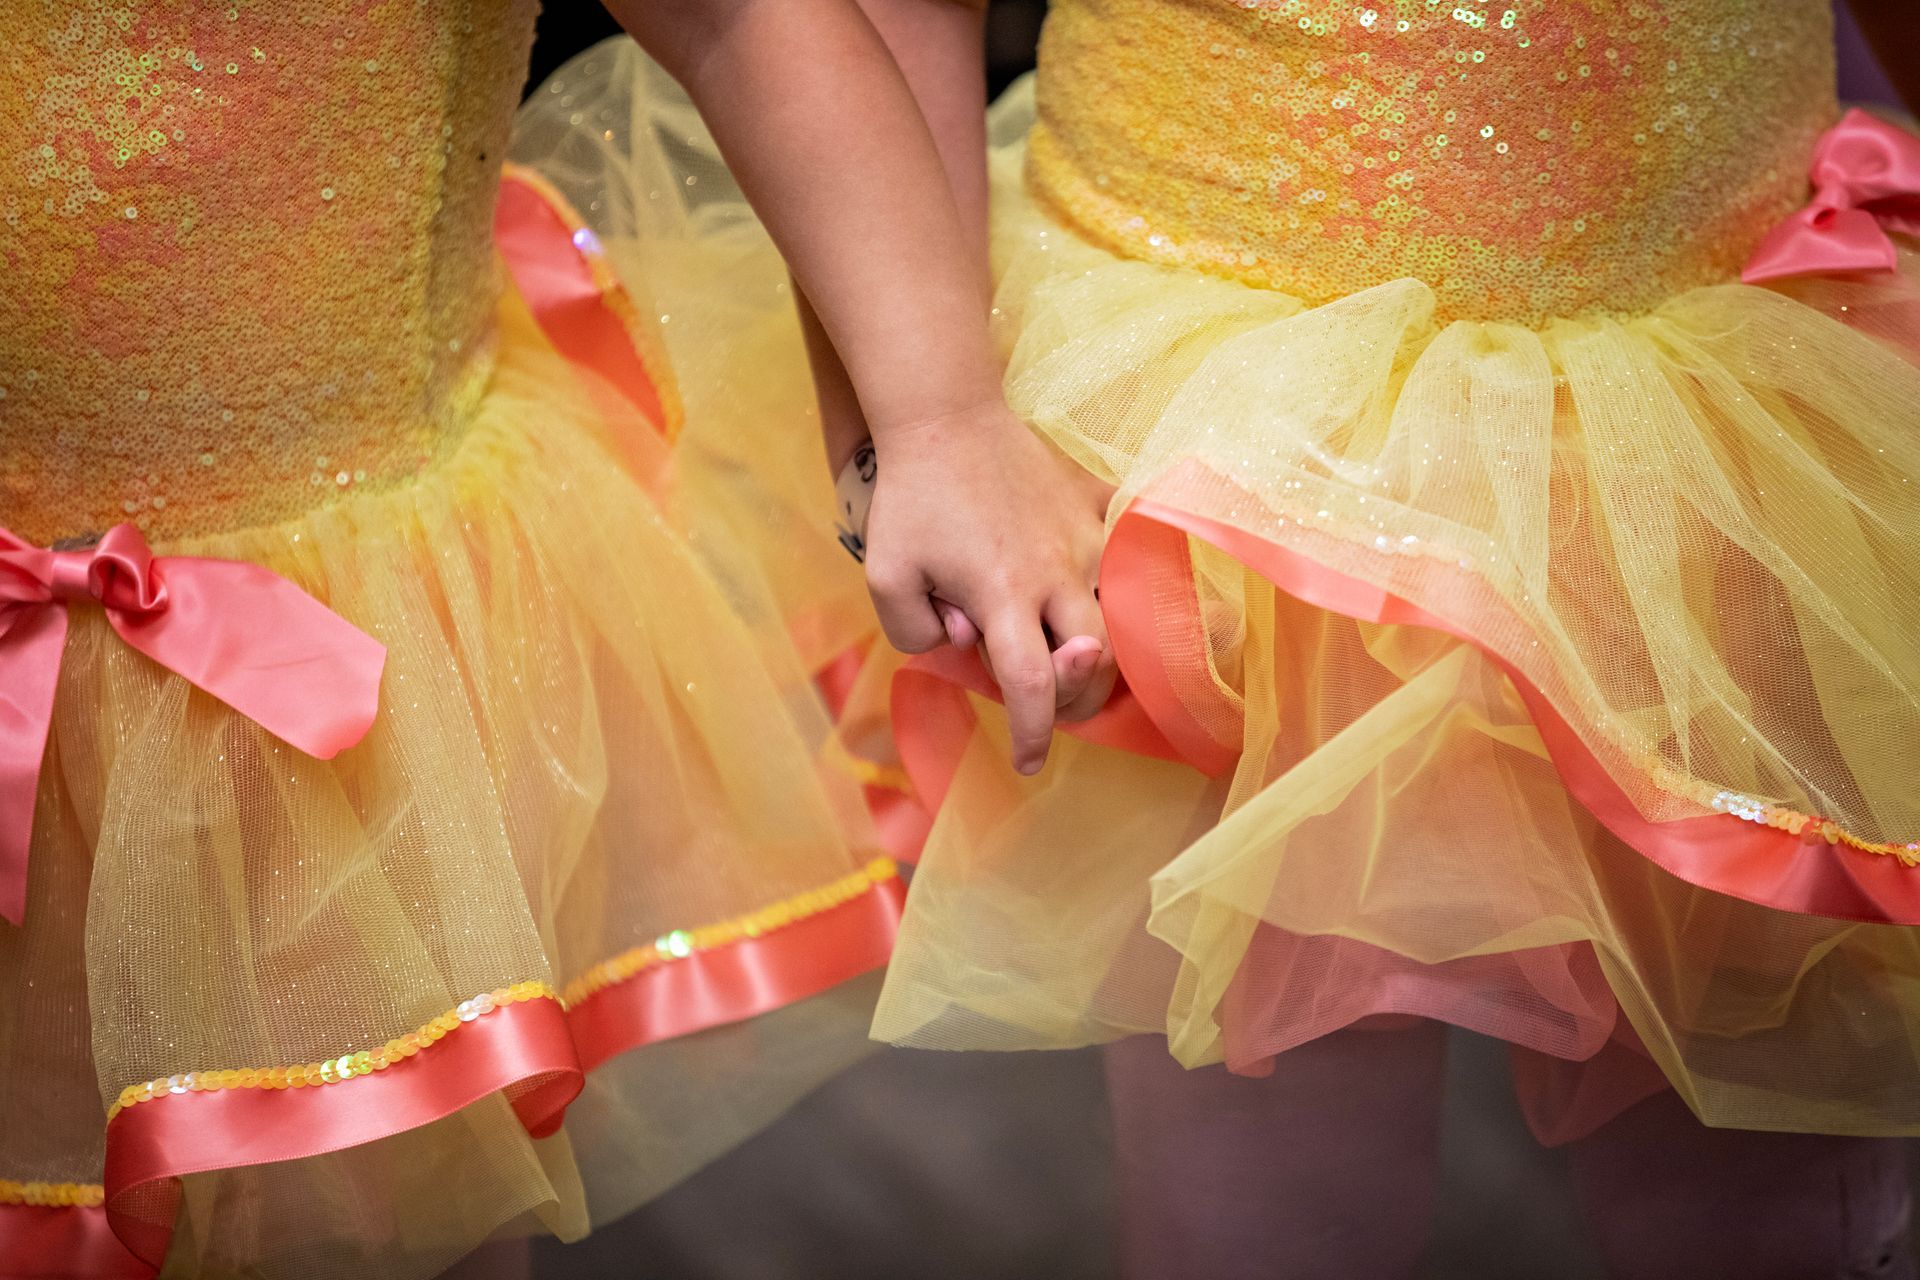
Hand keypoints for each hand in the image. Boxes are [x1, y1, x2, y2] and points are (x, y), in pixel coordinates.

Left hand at [865, 401, 1115, 773]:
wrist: (944, 412)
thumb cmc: (910, 497)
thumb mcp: (887, 577)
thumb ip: (916, 634)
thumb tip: (964, 644)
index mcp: (1003, 596)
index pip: (1032, 686)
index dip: (1033, 734)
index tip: (1027, 761)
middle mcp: (1057, 572)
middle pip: (1096, 662)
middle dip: (1077, 699)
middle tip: (1047, 703)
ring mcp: (1085, 535)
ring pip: (1117, 611)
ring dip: (1095, 645)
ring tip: (1061, 647)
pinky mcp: (1094, 501)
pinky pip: (1123, 544)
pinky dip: (1115, 572)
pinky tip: (1090, 579)